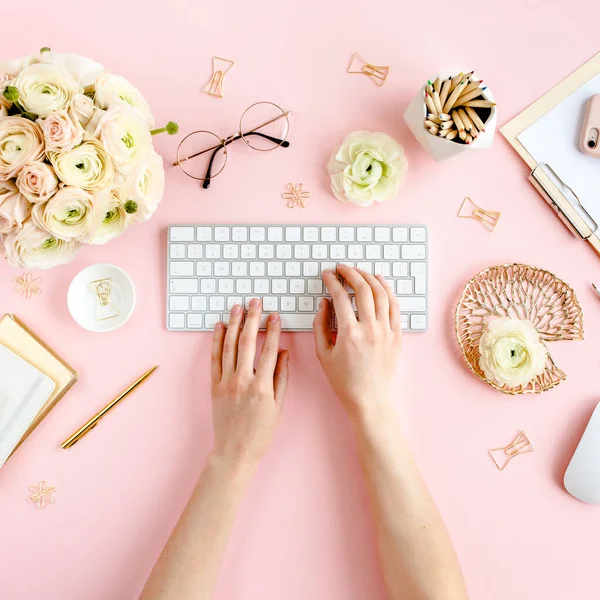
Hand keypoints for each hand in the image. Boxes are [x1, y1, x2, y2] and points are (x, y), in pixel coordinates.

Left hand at [210, 299, 288, 469]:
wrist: (235, 450)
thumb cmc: (260, 432)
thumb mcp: (278, 406)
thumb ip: (282, 377)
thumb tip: (284, 353)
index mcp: (262, 387)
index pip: (269, 350)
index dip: (273, 330)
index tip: (275, 316)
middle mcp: (242, 381)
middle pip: (246, 342)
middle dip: (251, 318)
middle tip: (255, 302)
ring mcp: (225, 382)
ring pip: (228, 346)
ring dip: (233, 323)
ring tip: (237, 307)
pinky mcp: (214, 386)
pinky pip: (214, 358)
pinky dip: (216, 340)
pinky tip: (219, 326)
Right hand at [313, 265, 401, 420]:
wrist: (369, 398)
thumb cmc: (344, 379)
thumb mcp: (323, 353)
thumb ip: (320, 324)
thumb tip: (325, 302)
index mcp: (349, 334)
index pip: (340, 297)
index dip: (332, 281)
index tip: (328, 275)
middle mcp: (370, 329)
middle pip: (363, 289)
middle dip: (351, 273)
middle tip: (342, 268)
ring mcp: (386, 331)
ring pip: (381, 293)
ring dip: (369, 277)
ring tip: (359, 272)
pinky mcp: (397, 335)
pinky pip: (394, 305)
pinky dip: (387, 290)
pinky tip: (379, 282)